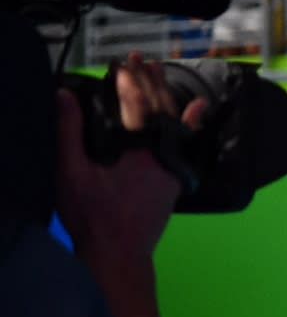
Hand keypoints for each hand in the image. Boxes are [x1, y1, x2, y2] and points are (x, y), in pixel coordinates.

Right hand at [55, 52, 205, 259]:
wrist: (120, 256)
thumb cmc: (94, 218)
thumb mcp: (72, 174)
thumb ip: (69, 132)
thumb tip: (63, 95)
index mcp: (139, 150)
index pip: (136, 105)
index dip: (128, 81)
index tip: (122, 62)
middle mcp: (163, 155)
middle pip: (160, 108)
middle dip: (150, 81)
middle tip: (142, 59)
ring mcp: (173, 168)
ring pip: (173, 122)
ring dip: (164, 96)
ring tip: (159, 73)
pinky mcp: (175, 180)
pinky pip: (182, 142)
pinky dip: (185, 122)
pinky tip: (193, 110)